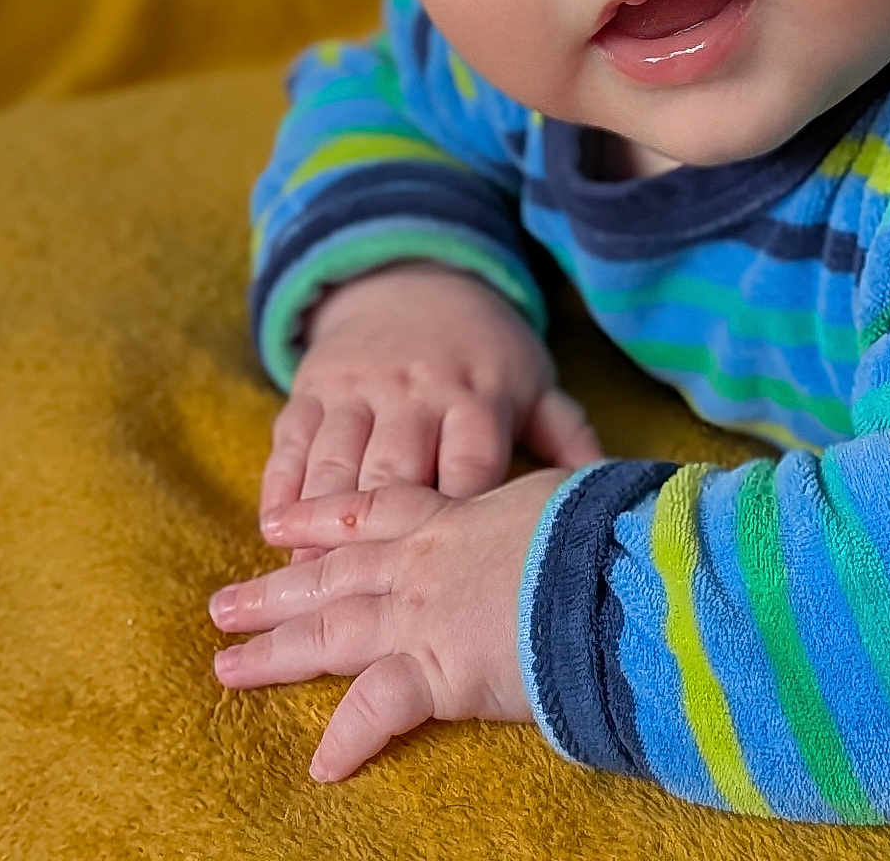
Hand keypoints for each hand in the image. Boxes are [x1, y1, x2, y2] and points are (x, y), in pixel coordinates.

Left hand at [208, 466, 570, 781]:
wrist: (615, 559)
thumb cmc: (603, 520)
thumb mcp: (567, 489)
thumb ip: (548, 497)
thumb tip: (571, 489)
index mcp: (458, 516)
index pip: (375, 511)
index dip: (323, 517)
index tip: (277, 523)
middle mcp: (427, 561)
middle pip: (333, 572)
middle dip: (274, 588)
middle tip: (221, 604)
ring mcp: (426, 614)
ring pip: (332, 629)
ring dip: (275, 651)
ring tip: (225, 667)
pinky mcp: (441, 669)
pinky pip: (379, 708)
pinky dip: (350, 738)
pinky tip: (321, 766)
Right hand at [262, 260, 602, 563]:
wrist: (416, 282)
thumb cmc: (487, 355)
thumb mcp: (536, 386)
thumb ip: (569, 439)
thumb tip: (617, 493)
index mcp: (477, 397)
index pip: (470, 467)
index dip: (462, 524)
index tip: (458, 584)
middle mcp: (416, 392)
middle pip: (394, 473)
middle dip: (377, 541)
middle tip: (365, 607)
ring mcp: (359, 389)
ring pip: (335, 465)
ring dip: (317, 527)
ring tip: (304, 587)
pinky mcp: (312, 388)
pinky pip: (291, 442)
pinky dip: (280, 490)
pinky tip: (273, 533)